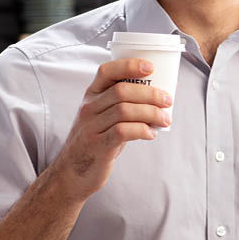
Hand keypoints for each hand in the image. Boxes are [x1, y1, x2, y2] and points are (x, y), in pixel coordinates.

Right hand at [48, 58, 171, 204]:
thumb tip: (161, 94)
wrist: (71, 173)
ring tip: (165, 120)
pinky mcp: (96, 145)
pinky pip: (122, 131)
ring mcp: (90, 127)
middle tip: (167, 101)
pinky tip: (151, 134)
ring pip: (124, 110)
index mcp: (91, 96)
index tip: (150, 67)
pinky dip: (142, 130)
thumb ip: (124, 104)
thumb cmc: (95, 141)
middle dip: (150, 93)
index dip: (129, 65)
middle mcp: (88, 108)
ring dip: (151, 113)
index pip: (106, 71)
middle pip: (122, 91)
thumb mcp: (103, 117)